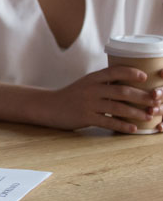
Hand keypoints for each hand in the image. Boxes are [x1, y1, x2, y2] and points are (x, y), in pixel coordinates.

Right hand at [46, 66, 161, 132]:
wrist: (49, 106)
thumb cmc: (71, 95)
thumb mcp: (85, 84)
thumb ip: (103, 83)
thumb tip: (127, 84)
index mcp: (92, 78)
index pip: (114, 71)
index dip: (130, 73)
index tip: (145, 77)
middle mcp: (91, 89)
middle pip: (121, 91)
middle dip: (142, 96)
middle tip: (156, 100)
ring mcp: (88, 103)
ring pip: (118, 107)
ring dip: (136, 112)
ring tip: (150, 116)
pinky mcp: (86, 117)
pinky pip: (108, 121)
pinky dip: (123, 125)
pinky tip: (134, 129)